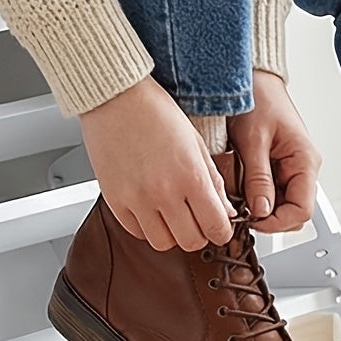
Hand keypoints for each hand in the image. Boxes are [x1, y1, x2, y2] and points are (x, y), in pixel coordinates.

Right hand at [77, 75, 234, 250]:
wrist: (115, 97)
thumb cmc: (155, 111)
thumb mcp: (196, 142)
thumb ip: (213, 180)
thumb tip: (225, 211)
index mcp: (191, 176)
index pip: (216, 227)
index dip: (222, 230)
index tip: (219, 225)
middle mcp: (164, 193)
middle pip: (191, 241)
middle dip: (199, 233)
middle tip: (196, 218)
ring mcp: (137, 199)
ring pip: (162, 243)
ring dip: (171, 232)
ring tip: (171, 213)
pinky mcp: (114, 200)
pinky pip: (136, 231)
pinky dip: (146, 225)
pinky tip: (149, 206)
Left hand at [226, 69, 320, 232]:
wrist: (254, 81)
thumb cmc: (259, 99)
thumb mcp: (253, 140)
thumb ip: (258, 178)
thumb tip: (262, 211)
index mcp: (304, 161)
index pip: (302, 209)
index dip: (277, 222)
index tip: (252, 221)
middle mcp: (301, 168)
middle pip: (292, 211)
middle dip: (267, 217)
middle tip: (240, 213)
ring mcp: (289, 169)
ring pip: (279, 204)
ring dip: (258, 206)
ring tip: (236, 196)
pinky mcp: (276, 167)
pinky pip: (269, 191)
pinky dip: (253, 194)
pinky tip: (238, 187)